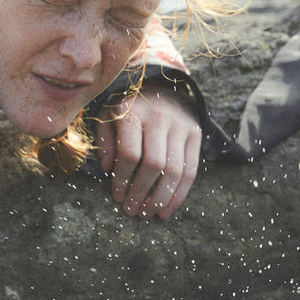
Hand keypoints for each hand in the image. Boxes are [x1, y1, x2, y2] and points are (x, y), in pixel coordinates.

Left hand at [93, 89, 200, 219]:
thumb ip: (104, 140)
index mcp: (133, 112)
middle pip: (153, 164)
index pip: (129, 153)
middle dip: (141, 192)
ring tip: (148, 213)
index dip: (122, 179)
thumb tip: (108, 168)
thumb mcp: (108, 117)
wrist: (161, 86)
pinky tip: (166, 209)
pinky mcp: (195, 134)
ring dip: (161, 198)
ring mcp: (180, 126)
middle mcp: (159, 117)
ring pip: (174, 170)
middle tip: (132, 210)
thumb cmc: (128, 109)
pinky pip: (191, 170)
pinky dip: (179, 194)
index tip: (117, 196)